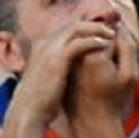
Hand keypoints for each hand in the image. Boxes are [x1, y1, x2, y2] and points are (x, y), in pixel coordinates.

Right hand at [0, 19, 117, 134]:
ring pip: (77, 28)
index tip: (100, 33)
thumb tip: (70, 65)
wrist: (27, 113)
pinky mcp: (57, 59)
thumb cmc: (39, 101)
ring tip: (111, 34)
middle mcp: (45, 43)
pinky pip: (79, 43)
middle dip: (93, 25)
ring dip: (96, 29)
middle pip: (73, 24)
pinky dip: (94, 41)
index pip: (67, 28)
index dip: (85, 28)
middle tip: (110, 30)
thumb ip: (56, 66)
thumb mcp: (46, 77)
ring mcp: (50, 49)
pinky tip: (105, 44)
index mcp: (42, 46)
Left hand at [66, 23, 138, 133]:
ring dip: (97, 48)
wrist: (91, 119)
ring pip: (88, 42)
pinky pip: (81, 50)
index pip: (112, 35)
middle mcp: (79, 55)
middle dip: (107, 45)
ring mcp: (71, 59)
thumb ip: (128, 48)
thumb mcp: (129, 75)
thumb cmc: (112, 99)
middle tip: (110, 69)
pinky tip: (93, 72)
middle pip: (98, 35)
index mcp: (94, 56)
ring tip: (102, 72)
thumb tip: (119, 27)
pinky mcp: (68, 64)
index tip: (119, 65)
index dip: (121, 47)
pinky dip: (88, 55)